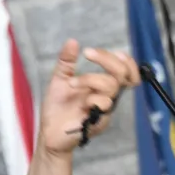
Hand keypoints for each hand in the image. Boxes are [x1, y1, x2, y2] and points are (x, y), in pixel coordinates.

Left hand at [35, 39, 139, 156]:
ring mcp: (104, 110)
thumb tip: (72, 41)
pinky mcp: (100, 122)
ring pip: (111, 86)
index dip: (125, 60)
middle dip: (106, 59)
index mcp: (101, 85)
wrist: (48, 133)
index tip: (106, 51)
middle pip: (122, 73)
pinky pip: (104, 105)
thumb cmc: (57, 109)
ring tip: (71, 84)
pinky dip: (92, 98)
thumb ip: (66, 61)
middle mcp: (106, 96)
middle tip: (87, 53)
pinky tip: (79, 103)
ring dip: (90, 79)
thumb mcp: (59, 79)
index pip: (125, 70)